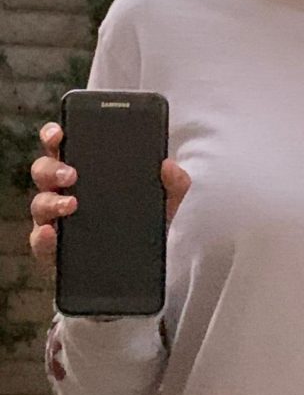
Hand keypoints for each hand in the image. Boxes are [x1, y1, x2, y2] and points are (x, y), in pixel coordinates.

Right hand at [29, 121, 191, 264]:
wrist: (140, 262)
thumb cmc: (143, 218)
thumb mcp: (164, 197)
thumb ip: (174, 180)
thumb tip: (168, 166)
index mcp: (86, 169)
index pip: (62, 145)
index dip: (54, 135)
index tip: (59, 133)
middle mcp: (64, 189)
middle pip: (43, 170)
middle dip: (53, 168)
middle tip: (72, 174)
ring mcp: (55, 218)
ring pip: (39, 203)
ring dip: (51, 201)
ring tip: (72, 204)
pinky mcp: (54, 248)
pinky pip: (39, 241)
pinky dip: (42, 237)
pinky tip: (52, 234)